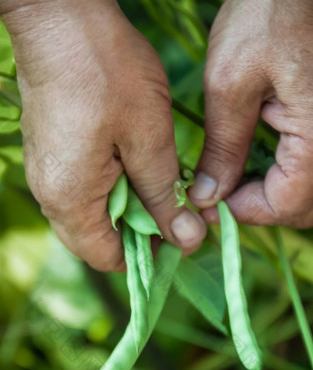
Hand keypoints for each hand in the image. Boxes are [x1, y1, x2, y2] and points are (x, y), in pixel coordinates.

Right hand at [0, 0, 205, 270]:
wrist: (59, 20)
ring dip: (128, 207)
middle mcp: (51, 195)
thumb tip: (186, 240)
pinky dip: (112, 187)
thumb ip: (164, 196)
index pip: (107, 258)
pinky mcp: (50, 155)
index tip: (180, 235)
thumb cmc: (106, 72)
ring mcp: (46, 174)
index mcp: (70, 200)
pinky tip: (135, 163)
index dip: (147, 256)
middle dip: (139, 232)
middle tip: (175, 208)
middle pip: (97, 240)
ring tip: (159, 182)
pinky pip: (82, 189)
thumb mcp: (149, 139)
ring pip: (91, 215)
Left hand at [188, 0, 312, 228]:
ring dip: (276, 195)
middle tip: (221, 193)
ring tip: (236, 179)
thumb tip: (207, 196)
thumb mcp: (230, 83)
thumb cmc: (268, 13)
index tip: (208, 202)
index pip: (286, 205)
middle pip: (304, 207)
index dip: (244, 211)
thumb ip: (222, 148)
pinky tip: (260, 161)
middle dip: (261, 207)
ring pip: (310, 192)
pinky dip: (288, 176)